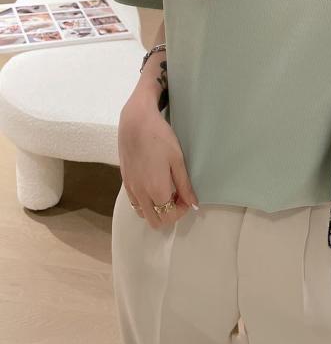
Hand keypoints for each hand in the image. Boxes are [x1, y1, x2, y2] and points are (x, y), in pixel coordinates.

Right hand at [118, 94, 198, 228]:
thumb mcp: (178, 161)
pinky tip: (154, 184)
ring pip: (142, 214)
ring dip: (156, 209)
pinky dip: (146, 201)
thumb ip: (185, 185)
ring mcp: (130, 188)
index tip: (188, 197)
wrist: (135, 122)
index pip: (169, 216)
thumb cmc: (160, 138)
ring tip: (167, 190)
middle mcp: (141, 194)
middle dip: (169, 214)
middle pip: (155, 221)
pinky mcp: (124, 181)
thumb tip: (194, 204)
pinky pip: (134, 202)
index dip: (182, 210)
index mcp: (156, 190)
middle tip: (178, 197)